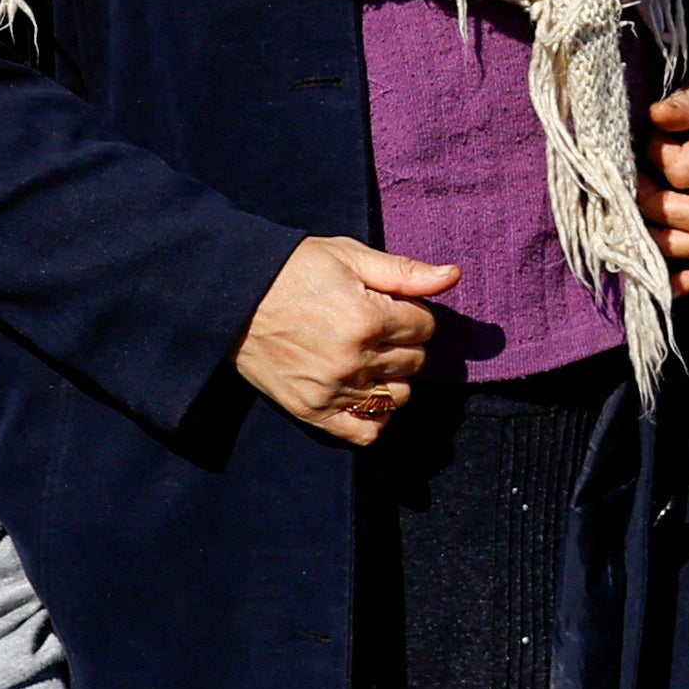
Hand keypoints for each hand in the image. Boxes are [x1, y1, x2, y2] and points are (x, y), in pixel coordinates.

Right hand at [235, 235, 457, 442]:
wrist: (234, 297)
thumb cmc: (295, 270)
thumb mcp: (349, 256)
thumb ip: (404, 271)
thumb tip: (453, 277)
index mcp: (367, 318)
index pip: (425, 327)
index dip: (412, 313)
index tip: (388, 305)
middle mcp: (354, 359)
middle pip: (415, 362)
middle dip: (404, 343)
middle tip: (375, 328)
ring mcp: (333, 390)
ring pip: (398, 397)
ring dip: (393, 378)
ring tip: (368, 357)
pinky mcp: (312, 411)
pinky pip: (365, 432)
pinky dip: (374, 417)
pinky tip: (366, 393)